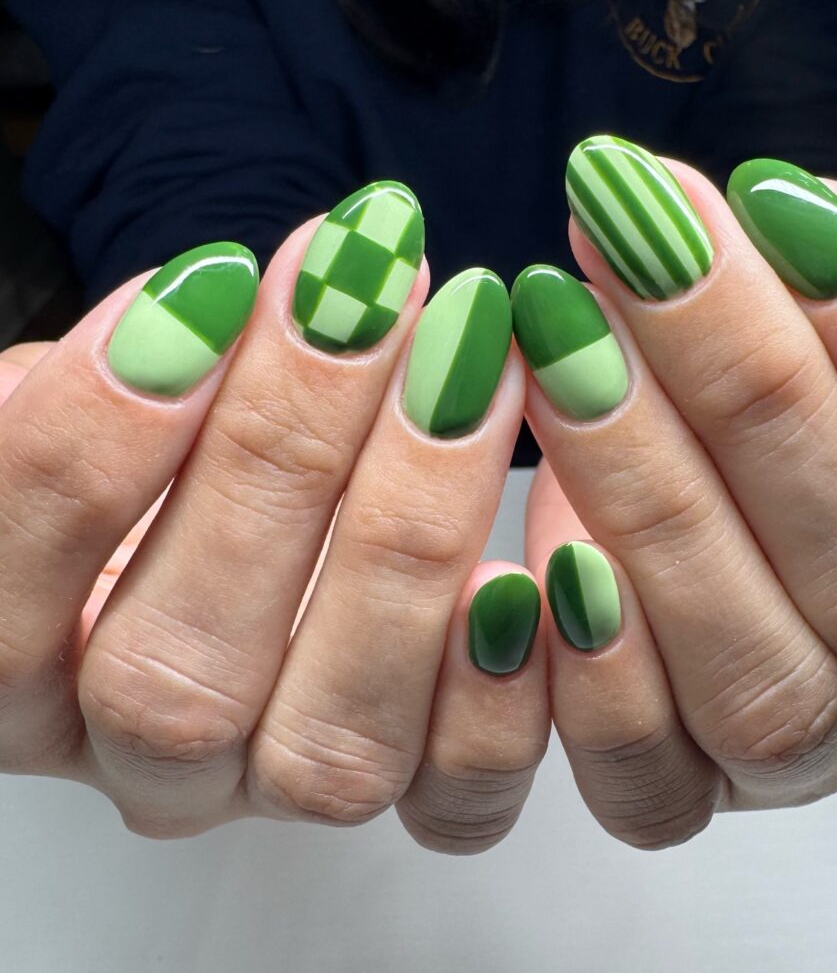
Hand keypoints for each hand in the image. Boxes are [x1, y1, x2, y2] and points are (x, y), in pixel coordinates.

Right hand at [0, 186, 547, 849]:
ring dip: (410, 535)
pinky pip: (458, 800)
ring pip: (335, 740)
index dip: (92, 451)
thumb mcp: (105, 402)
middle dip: (280, 458)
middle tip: (361, 297)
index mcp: (23, 677)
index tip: (203, 290)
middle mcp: (153, 758)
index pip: (6, 610)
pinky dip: (499, 695)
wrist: (257, 515)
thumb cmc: (169, 453)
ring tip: (470, 363)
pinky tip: (529, 559)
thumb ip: (112, 386)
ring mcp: (285, 785)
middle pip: (183, 671)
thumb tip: (200, 315)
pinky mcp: (413, 791)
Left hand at [519, 139, 836, 848]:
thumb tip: (791, 229)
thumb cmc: (811, 396)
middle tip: (640, 249)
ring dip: (651, 507)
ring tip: (560, 353)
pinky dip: (600, 686)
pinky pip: (655, 791)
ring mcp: (810, 751)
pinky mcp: (688, 788)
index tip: (787, 209)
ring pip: (759, 682)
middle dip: (749, 393)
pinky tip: (542, 563)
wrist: (721, 486)